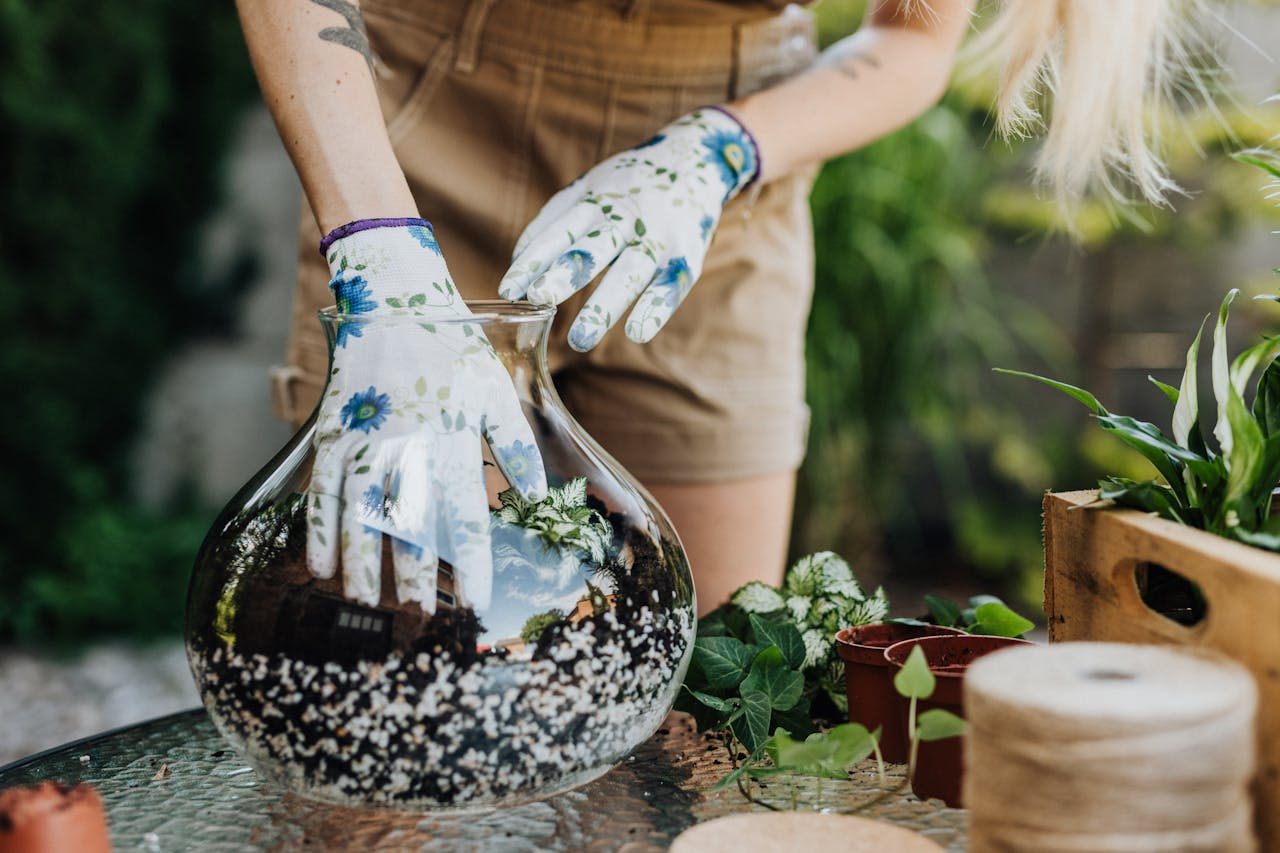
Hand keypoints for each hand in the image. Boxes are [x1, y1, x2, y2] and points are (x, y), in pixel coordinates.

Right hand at [307, 220, 547, 611]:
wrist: (392, 298)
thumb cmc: (452, 349)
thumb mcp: (496, 390)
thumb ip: (515, 445)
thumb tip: (535, 494)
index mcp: (450, 435)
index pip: (463, 513)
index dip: (469, 562)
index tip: (475, 600)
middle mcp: (404, 443)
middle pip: (407, 523)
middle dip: (413, 574)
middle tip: (420, 616)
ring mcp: (361, 439)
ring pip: (358, 514)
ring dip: (361, 563)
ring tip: (367, 604)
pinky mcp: (330, 432)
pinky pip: (320, 489)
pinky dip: (317, 530)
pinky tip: (320, 566)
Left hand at [499, 108, 758, 350]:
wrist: (697, 159)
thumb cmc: (630, 184)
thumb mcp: (589, 186)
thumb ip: (553, 221)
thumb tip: (516, 264)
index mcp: (596, 200)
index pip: (558, 232)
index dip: (533, 261)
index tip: (509, 291)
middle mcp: (626, 218)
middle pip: (593, 249)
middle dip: (566, 274)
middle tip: (541, 300)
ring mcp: (658, 238)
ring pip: (629, 273)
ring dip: (603, 307)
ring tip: (579, 340)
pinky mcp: (686, 258)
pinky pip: (669, 287)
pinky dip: (654, 310)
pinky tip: (636, 333)